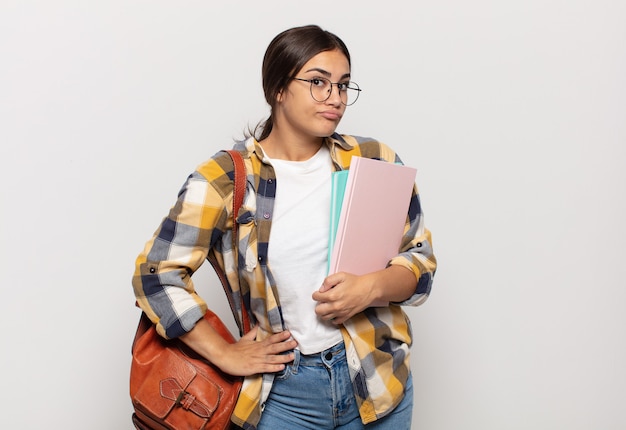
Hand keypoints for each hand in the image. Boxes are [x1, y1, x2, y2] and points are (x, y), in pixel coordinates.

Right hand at [180, 319, 296, 376]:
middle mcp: (259, 351)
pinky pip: (266, 368)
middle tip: (296, 342)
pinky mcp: (254, 368)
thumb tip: (258, 325)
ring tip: (293, 356)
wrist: (225, 357)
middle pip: (275, 347)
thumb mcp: (245, 338)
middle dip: (286, 345)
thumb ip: (253, 332)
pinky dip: (274, 367)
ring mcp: (257, 360)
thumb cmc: (235, 350)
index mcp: (258, 344)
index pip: (271, 339)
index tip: (289, 333)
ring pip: (273, 358)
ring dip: (283, 357)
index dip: (280, 336)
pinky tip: (281, 367)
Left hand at [312, 272, 374, 324]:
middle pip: (318, 311)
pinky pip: (335, 321)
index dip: (317, 294)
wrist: (369, 290)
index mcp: (332, 295)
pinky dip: (333, 317)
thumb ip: (328, 281)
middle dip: (318, 304)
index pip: (315, 297)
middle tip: (324, 300)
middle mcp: (335, 306)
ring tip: (328, 305)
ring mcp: (341, 313)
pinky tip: (335, 311)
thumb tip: (321, 289)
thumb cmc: (355, 282)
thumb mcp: (341, 275)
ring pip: (324, 317)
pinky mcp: (346, 316)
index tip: (321, 292)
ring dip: (324, 311)